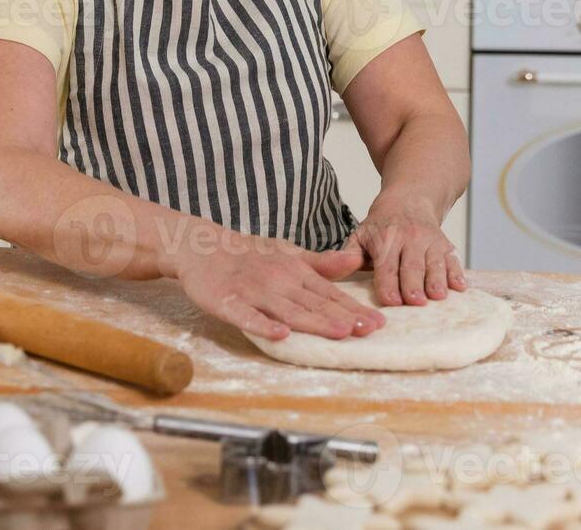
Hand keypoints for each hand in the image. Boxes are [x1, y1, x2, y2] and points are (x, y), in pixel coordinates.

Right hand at [166, 228, 385, 340]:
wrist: (202, 247)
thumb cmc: (248, 254)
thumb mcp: (288, 253)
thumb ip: (321, 262)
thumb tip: (354, 259)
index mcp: (294, 270)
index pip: (329, 293)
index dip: (354, 308)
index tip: (378, 321)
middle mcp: (278, 280)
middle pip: (315, 303)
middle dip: (344, 317)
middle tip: (370, 330)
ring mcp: (254, 291)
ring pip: (289, 310)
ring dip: (315, 322)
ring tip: (340, 332)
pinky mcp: (228, 302)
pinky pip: (248, 317)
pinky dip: (264, 326)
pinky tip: (281, 335)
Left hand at [341, 196, 465, 306]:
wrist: (410, 199)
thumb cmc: (381, 225)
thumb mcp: (360, 234)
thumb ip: (349, 254)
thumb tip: (337, 265)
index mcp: (385, 240)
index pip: (386, 265)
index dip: (388, 284)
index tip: (390, 301)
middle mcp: (409, 239)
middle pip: (411, 266)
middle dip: (413, 284)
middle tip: (415, 302)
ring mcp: (430, 242)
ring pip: (434, 263)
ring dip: (437, 280)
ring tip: (438, 297)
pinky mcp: (446, 245)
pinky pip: (453, 260)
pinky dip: (457, 273)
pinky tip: (460, 287)